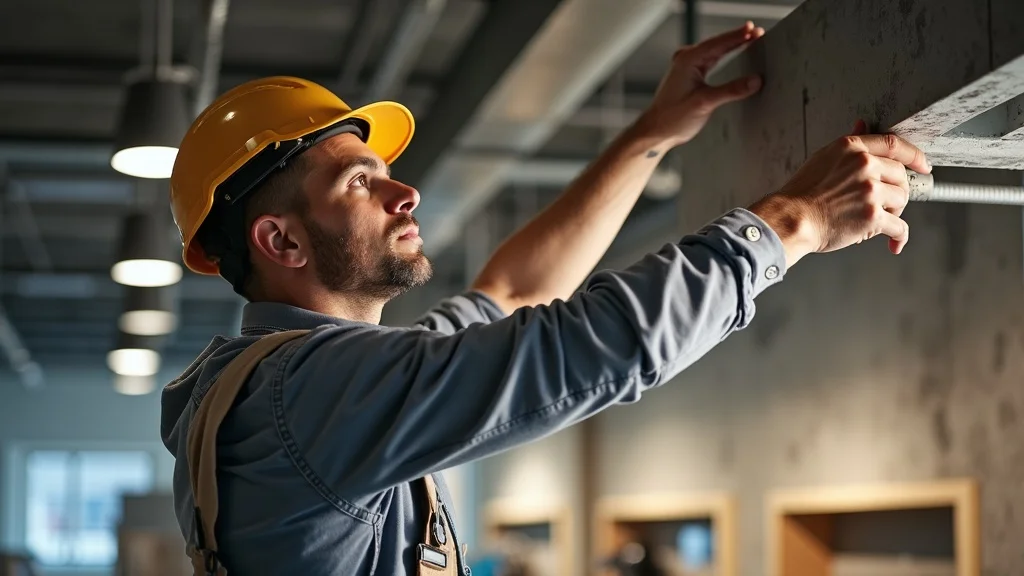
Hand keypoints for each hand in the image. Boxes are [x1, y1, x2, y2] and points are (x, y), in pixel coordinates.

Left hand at [635, 21, 764, 146]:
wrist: (656, 131)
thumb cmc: (673, 118)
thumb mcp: (705, 103)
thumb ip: (731, 90)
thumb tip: (755, 81)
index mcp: (688, 60)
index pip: (719, 43)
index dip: (738, 36)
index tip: (754, 30)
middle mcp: (686, 59)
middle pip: (718, 43)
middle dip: (738, 37)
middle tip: (758, 32)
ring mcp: (686, 66)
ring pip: (714, 50)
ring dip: (732, 44)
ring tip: (751, 37)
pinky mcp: (689, 74)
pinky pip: (710, 59)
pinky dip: (724, 54)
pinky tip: (733, 51)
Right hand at [751, 121, 931, 264]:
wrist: (791, 219)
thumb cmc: (801, 194)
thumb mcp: (823, 158)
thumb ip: (849, 143)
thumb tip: (862, 126)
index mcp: (852, 149)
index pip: (894, 144)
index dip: (914, 155)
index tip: (923, 165)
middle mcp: (864, 165)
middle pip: (901, 175)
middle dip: (896, 190)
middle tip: (885, 203)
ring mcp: (870, 191)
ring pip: (902, 200)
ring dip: (893, 211)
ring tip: (875, 219)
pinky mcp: (873, 217)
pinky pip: (899, 227)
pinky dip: (898, 237)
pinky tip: (893, 242)